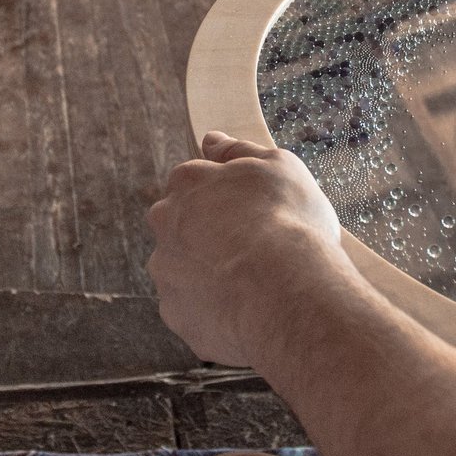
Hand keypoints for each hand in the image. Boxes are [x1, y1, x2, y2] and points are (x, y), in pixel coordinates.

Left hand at [148, 132, 350, 366]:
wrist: (286, 293)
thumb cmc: (290, 222)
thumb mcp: (278, 166)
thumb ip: (239, 151)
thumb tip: (211, 140)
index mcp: (188, 183)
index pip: (195, 183)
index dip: (226, 200)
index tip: (253, 214)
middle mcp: (165, 224)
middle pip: (182, 226)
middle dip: (210, 236)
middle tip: (253, 250)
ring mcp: (166, 272)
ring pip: (184, 270)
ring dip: (209, 275)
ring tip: (254, 287)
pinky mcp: (175, 315)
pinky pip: (192, 311)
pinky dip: (214, 312)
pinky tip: (246, 312)